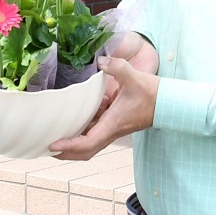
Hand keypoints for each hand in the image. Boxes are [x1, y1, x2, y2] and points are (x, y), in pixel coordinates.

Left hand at [51, 46, 159, 160]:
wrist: (168, 103)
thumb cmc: (153, 93)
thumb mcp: (134, 77)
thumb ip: (117, 67)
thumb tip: (101, 60)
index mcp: (113, 124)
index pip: (88, 143)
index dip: (70, 146)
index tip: (54, 145)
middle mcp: (111, 131)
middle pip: (85, 152)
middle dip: (66, 153)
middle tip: (47, 148)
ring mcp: (113, 129)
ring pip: (89, 145)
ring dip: (72, 146)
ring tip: (54, 139)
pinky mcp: (114, 124)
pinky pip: (94, 134)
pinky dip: (81, 134)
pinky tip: (72, 122)